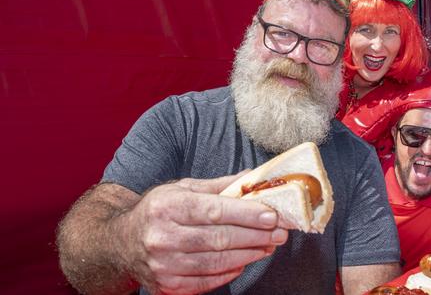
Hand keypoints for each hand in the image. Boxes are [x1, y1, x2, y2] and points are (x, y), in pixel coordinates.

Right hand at [116, 173, 287, 293]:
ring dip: (249, 254)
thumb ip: (219, 186)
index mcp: (167, 206)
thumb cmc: (157, 211)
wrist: (119, 243)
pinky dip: (230, 272)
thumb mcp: (182, 189)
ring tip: (268, 246)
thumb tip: (254, 178)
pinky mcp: (166, 286)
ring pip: (216, 262)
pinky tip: (245, 260)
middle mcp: (162, 236)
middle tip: (280, 232)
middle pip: (219, 238)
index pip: (214, 210)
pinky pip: (207, 281)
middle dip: (256, 236)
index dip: (247, 214)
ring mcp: (163, 265)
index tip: (272, 215)